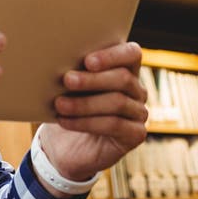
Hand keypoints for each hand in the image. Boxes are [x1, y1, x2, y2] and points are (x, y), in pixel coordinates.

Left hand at [38, 42, 147, 184]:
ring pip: (117, 102)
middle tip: (67, 80)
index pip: (131, 53)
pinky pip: (114, 125)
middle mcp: (136, 89)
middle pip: (123, 78)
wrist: (63, 145)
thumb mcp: (66, 86)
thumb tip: (58, 57)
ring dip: (85, 103)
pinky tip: (65, 121)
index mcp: (124, 68)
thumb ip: (73, 71)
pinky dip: (86, 122)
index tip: (87, 61)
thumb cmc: (66, 105)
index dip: (112, 55)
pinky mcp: (135, 135)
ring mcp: (138, 112)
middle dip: (92, 79)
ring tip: (59, 104)